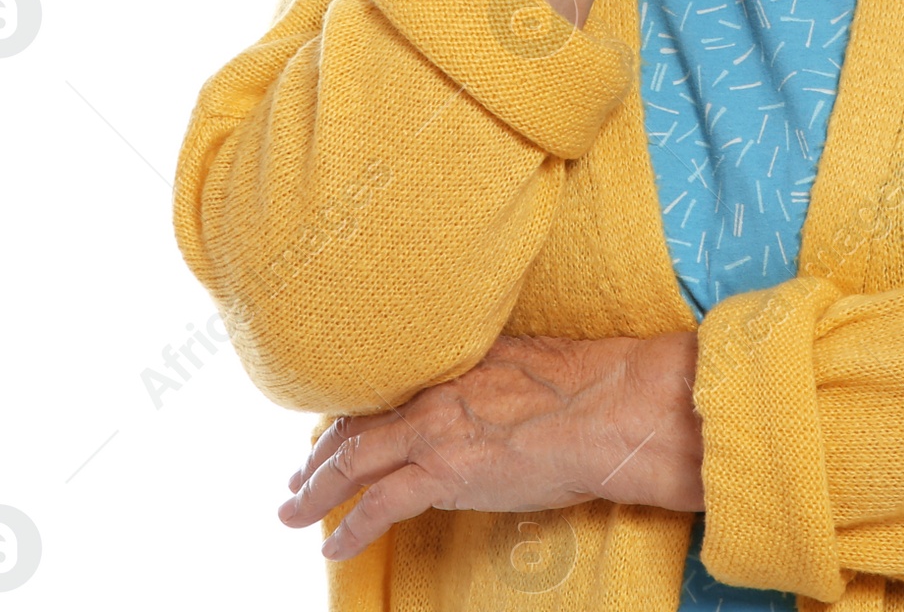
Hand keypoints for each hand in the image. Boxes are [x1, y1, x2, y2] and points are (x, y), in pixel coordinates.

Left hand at [277, 332, 702, 561]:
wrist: (607, 407)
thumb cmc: (584, 384)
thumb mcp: (524, 359)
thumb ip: (488, 371)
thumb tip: (483, 386)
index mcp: (453, 364)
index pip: (382, 392)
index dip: (349, 418)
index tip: (330, 436)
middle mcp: (433, 393)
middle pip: (356, 427)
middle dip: (319, 458)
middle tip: (296, 480)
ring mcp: (434, 432)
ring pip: (353, 464)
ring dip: (315, 493)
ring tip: (293, 513)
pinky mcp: (443, 473)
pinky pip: (377, 507)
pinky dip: (349, 529)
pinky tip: (333, 546)